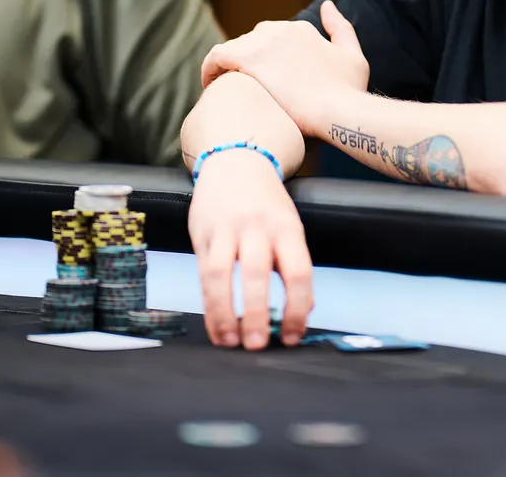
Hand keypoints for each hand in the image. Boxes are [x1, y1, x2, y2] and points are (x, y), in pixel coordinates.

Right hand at [188, 147, 313, 349]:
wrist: (235, 161)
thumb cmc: (266, 204)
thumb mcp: (289, 226)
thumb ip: (292, 265)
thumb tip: (303, 311)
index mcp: (287, 228)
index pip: (298, 272)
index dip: (298, 307)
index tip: (293, 335)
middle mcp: (257, 228)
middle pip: (256, 274)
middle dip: (257, 313)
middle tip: (259, 344)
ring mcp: (226, 230)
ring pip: (221, 274)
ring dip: (225, 313)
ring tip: (231, 341)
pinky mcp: (202, 235)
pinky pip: (202, 275)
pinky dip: (209, 306)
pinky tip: (216, 326)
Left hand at [200, 1, 369, 131]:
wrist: (337, 111)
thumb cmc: (349, 93)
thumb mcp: (354, 56)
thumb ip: (341, 28)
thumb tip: (327, 6)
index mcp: (301, 29)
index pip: (272, 40)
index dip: (266, 62)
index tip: (264, 82)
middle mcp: (280, 29)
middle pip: (251, 43)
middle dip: (246, 65)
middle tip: (244, 91)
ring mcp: (263, 42)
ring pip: (233, 50)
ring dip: (227, 69)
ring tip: (225, 93)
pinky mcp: (247, 58)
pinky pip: (216, 57)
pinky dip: (209, 69)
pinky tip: (210, 86)